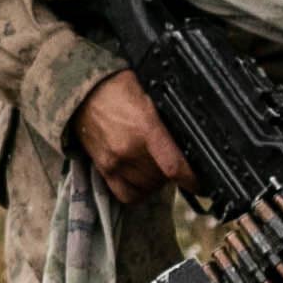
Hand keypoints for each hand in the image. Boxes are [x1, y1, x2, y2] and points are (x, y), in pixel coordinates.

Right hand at [73, 70, 192, 205]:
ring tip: (157, 166)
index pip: (174, 166)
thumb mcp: (150, 94)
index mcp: (146, 128)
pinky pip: (127, 194)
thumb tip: (188, 138)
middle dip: (172, 173)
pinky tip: (143, 180)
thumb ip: (166, 120)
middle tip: (172, 160)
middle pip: (162, 178)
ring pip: (147, 187)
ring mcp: (115, 162)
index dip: (191, 180)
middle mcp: (129, 150)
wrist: (83, 91)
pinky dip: (139, 191)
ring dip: (157, 181)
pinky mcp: (103, 168)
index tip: (199, 184)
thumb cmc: (118, 87)